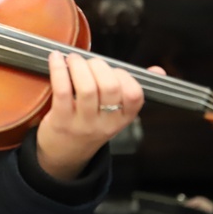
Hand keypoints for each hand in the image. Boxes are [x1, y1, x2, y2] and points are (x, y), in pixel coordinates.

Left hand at [36, 51, 164, 180]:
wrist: (63, 154)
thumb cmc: (89, 126)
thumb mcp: (115, 114)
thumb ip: (132, 91)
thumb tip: (158, 70)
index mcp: (122, 119)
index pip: (134, 97)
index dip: (125, 76)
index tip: (113, 69)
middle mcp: (105, 123)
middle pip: (110, 87)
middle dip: (99, 66)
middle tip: (88, 61)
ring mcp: (83, 123)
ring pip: (87, 88)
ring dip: (79, 65)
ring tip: (72, 58)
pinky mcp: (61, 121)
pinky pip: (62, 91)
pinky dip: (58, 70)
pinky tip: (55, 59)